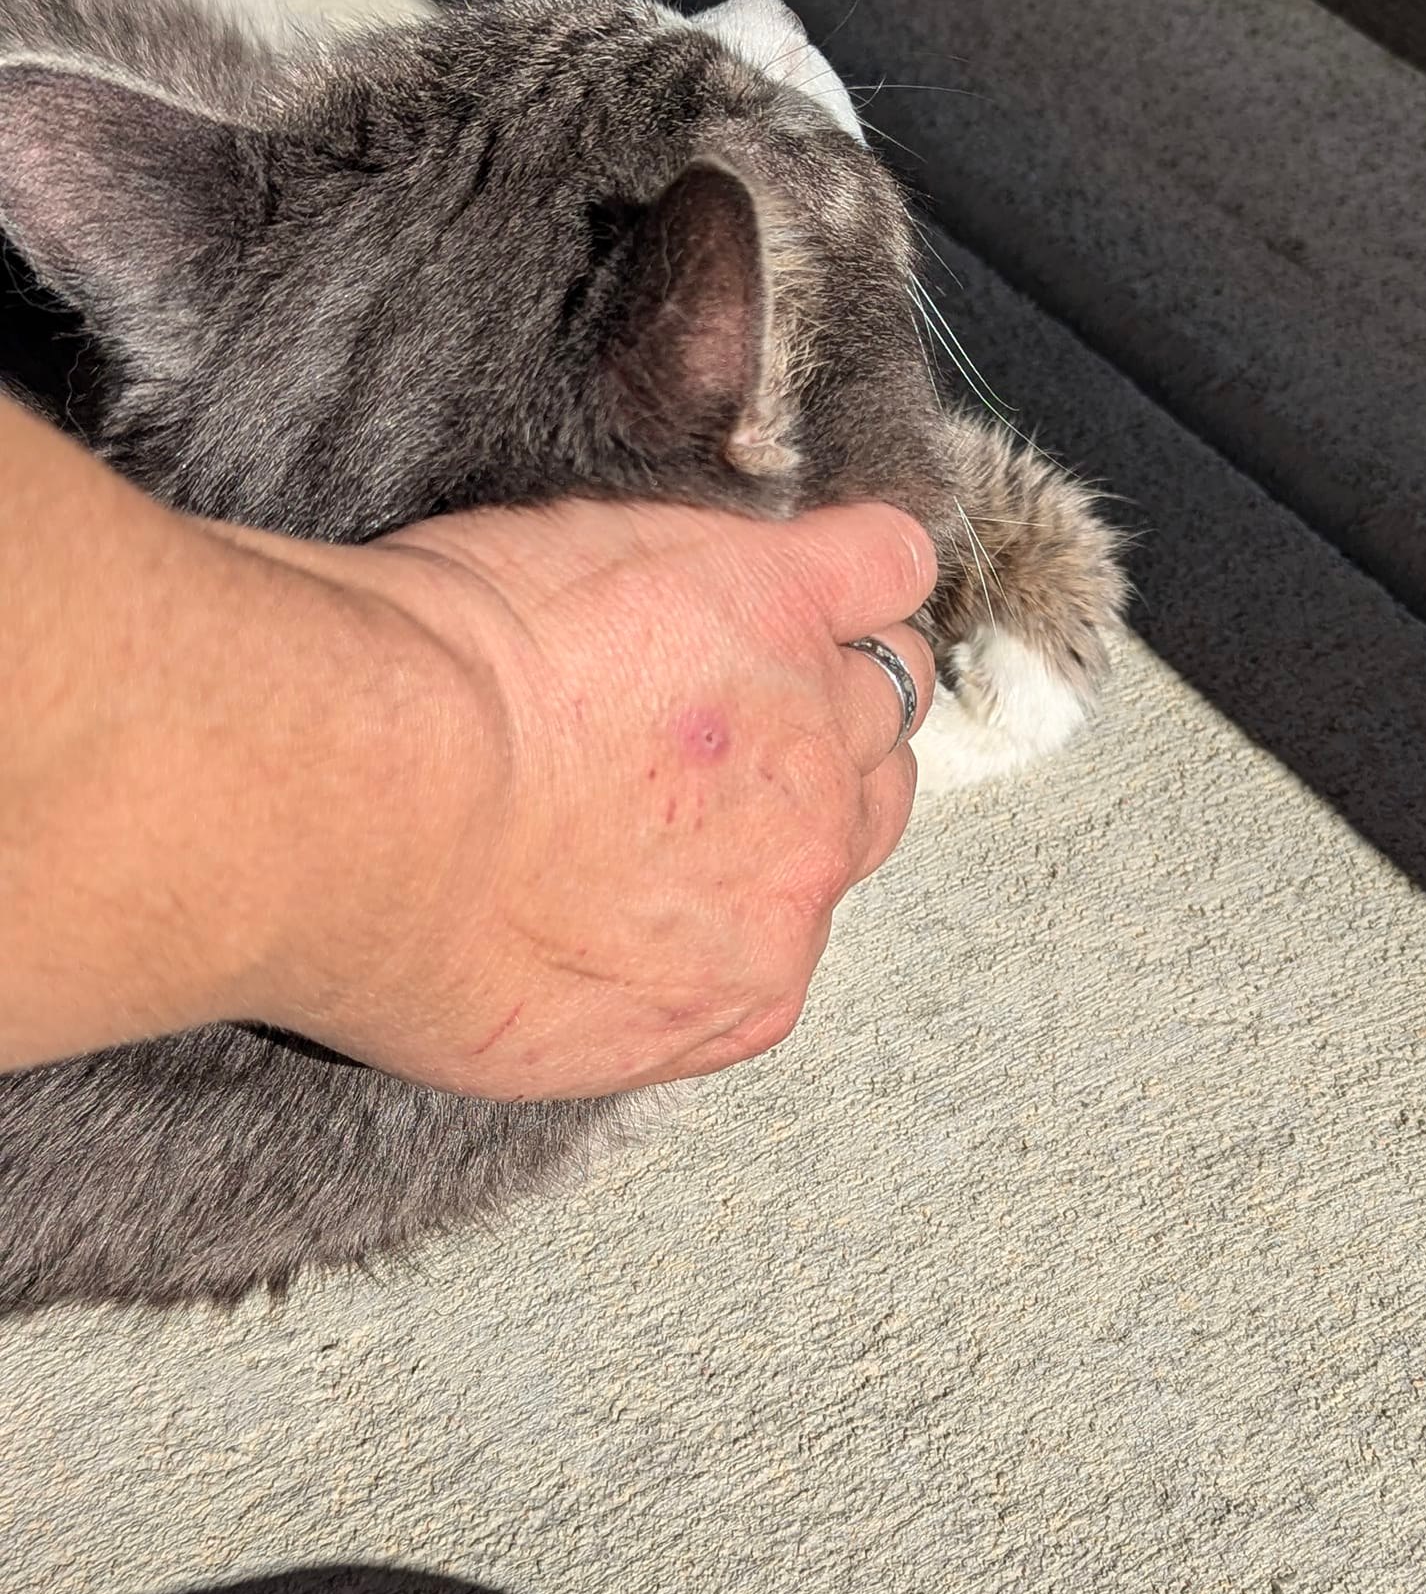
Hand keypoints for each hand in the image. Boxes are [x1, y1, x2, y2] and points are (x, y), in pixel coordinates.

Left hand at [244, 498, 936, 1099]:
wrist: (371, 803)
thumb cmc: (400, 924)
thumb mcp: (523, 1036)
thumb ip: (623, 995)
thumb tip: (616, 943)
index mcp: (745, 984)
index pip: (803, 905)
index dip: (751, 847)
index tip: (698, 818)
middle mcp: (803, 864)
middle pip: (865, 795)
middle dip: (806, 764)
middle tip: (714, 727)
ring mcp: (802, 726)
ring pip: (885, 679)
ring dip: (831, 659)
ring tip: (741, 635)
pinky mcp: (772, 599)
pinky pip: (879, 564)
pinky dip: (860, 558)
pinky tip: (808, 558)